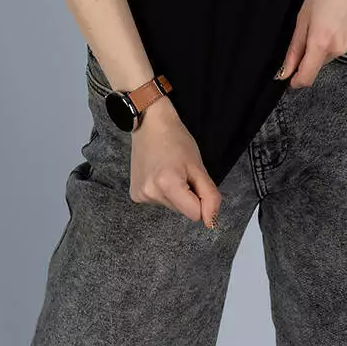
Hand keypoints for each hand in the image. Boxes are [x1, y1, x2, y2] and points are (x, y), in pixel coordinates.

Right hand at [129, 96, 221, 229]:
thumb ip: (209, 196)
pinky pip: (158, 202)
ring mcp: (140, 195)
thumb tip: (211, 222)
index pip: (195, 214)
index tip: (194, 180)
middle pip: (182, 210)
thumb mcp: (198, 166)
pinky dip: (162, 191)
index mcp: (167, 184)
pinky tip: (158, 174)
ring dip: (174, 192)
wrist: (150, 123)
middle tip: (181, 171)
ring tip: (169, 169)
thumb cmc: (176, 139)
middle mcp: (150, 193)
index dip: (200, 199)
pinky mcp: (135, 195)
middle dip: (186, 194)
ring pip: (171, 207)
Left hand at [275, 0, 346, 88]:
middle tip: (317, 22)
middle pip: (322, 60)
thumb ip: (294, 48)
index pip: (307, 77)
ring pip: (337, 51)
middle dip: (316, 49)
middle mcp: (341, 48)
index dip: (297, 80)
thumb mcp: (303, 16)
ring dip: (333, 41)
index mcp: (321, 42)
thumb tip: (285, 72)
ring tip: (335, 14)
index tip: (291, 77)